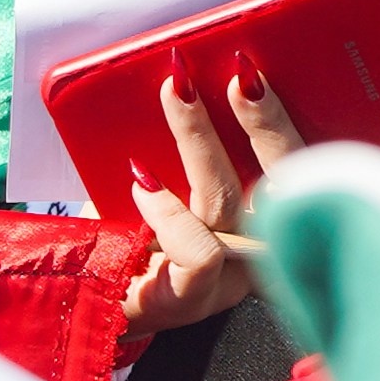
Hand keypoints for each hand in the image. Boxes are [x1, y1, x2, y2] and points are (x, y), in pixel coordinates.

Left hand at [122, 68, 308, 336]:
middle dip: (264, 123)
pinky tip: (141, 182)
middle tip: (240, 76)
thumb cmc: (131, 237)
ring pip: (226, 202)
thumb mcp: (166, 187)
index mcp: (261, 225)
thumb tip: (185, 84)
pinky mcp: (189, 300)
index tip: (254, 79)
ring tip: (177, 93)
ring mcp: (224, 280)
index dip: (280, 124)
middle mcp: (254, 255)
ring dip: (199, 137)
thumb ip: (187, 153)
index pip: (290, 172)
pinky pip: (198, 250)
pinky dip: (169, 210)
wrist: (89, 304)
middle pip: (277, 184)